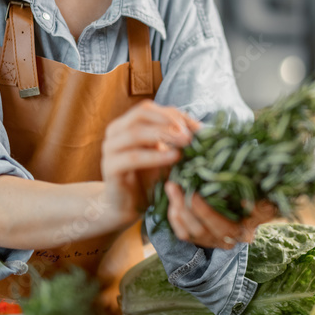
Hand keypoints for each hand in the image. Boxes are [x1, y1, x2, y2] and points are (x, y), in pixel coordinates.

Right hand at [101, 100, 201, 224]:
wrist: (127, 206)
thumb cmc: (148, 177)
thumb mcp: (166, 154)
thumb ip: (177, 140)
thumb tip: (204, 129)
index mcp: (127, 123)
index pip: (151, 108)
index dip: (174, 115)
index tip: (197, 128)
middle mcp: (115, 132)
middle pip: (142, 114)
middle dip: (169, 121)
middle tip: (191, 134)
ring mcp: (110, 149)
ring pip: (136, 132)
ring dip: (164, 135)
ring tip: (186, 143)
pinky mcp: (110, 168)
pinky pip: (133, 157)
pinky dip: (155, 156)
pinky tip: (174, 157)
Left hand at [164, 181, 277, 248]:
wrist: (256, 205)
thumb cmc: (261, 199)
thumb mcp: (265, 201)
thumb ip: (260, 204)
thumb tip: (244, 201)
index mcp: (243, 232)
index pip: (221, 226)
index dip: (205, 212)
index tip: (193, 194)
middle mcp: (227, 241)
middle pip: (200, 229)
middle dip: (184, 207)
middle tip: (173, 184)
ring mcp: (213, 241)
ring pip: (188, 232)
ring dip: (176, 210)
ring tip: (171, 187)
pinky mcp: (200, 238)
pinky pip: (182, 232)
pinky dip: (175, 216)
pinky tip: (172, 197)